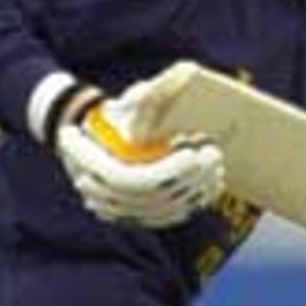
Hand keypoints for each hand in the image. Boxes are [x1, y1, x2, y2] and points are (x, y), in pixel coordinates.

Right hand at [57, 83, 225, 228]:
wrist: (103, 140)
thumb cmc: (118, 115)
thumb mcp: (126, 101)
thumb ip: (143, 98)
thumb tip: (165, 89)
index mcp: (89, 164)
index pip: (127, 179)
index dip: (163, 172)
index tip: (192, 153)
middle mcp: (99, 194)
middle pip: (149, 196)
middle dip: (186, 177)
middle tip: (213, 154)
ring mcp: (117, 209)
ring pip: (160, 209)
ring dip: (194, 189)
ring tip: (216, 164)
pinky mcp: (138, 216)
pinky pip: (167, 216)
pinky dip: (193, 202)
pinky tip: (213, 184)